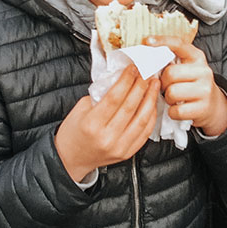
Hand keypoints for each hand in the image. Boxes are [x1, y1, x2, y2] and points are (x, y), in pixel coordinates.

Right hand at [55, 66, 158, 181]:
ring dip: (151, 99)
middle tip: (147, 72)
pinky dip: (151, 116)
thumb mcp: (80, 109)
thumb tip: (120, 78)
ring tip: (154, 84)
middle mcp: (107, 137)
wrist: (71, 159)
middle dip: (141, 86)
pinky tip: (152, 103)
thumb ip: (100, 95)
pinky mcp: (127, 153)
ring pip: (142, 119)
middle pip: (130, 106)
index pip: (114, 97)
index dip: (126, 80)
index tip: (134, 68)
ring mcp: (119, 147)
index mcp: (92, 124)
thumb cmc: (73, 132)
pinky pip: (145, 132)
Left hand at [148, 35, 226, 136]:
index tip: (147, 41)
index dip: (162, 41)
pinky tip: (179, 108)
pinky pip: (176, 111)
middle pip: (170, 73)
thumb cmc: (192, 84)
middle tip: (166, 87)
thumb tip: (145, 58)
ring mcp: (205, 90)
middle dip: (163, 83)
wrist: (213, 105)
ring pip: (172, 93)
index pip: (179, 44)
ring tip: (174, 98)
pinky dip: (172, 112)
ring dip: (168, 98)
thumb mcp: (187, 68)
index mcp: (197, 57)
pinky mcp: (203, 108)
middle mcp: (204, 71)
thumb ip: (172, 61)